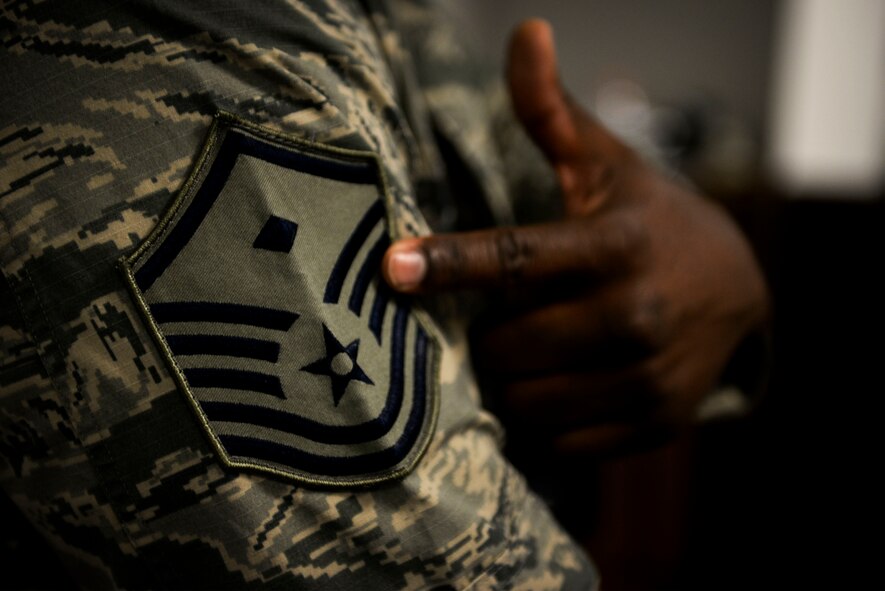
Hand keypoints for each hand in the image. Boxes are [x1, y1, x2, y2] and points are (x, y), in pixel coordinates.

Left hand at [382, 20, 768, 455]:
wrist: (740, 291)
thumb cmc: (650, 221)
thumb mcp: (607, 165)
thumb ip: (554, 111)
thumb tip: (525, 32)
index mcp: (616, 245)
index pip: (519, 258)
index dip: (452, 263)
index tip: (395, 266)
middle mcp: (634, 316)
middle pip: (509, 345)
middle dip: (481, 338)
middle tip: (486, 321)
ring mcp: (647, 379)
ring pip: (528, 403)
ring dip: (504, 381)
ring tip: (515, 351)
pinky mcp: (652, 423)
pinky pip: (560, 443)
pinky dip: (538, 420)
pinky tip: (546, 386)